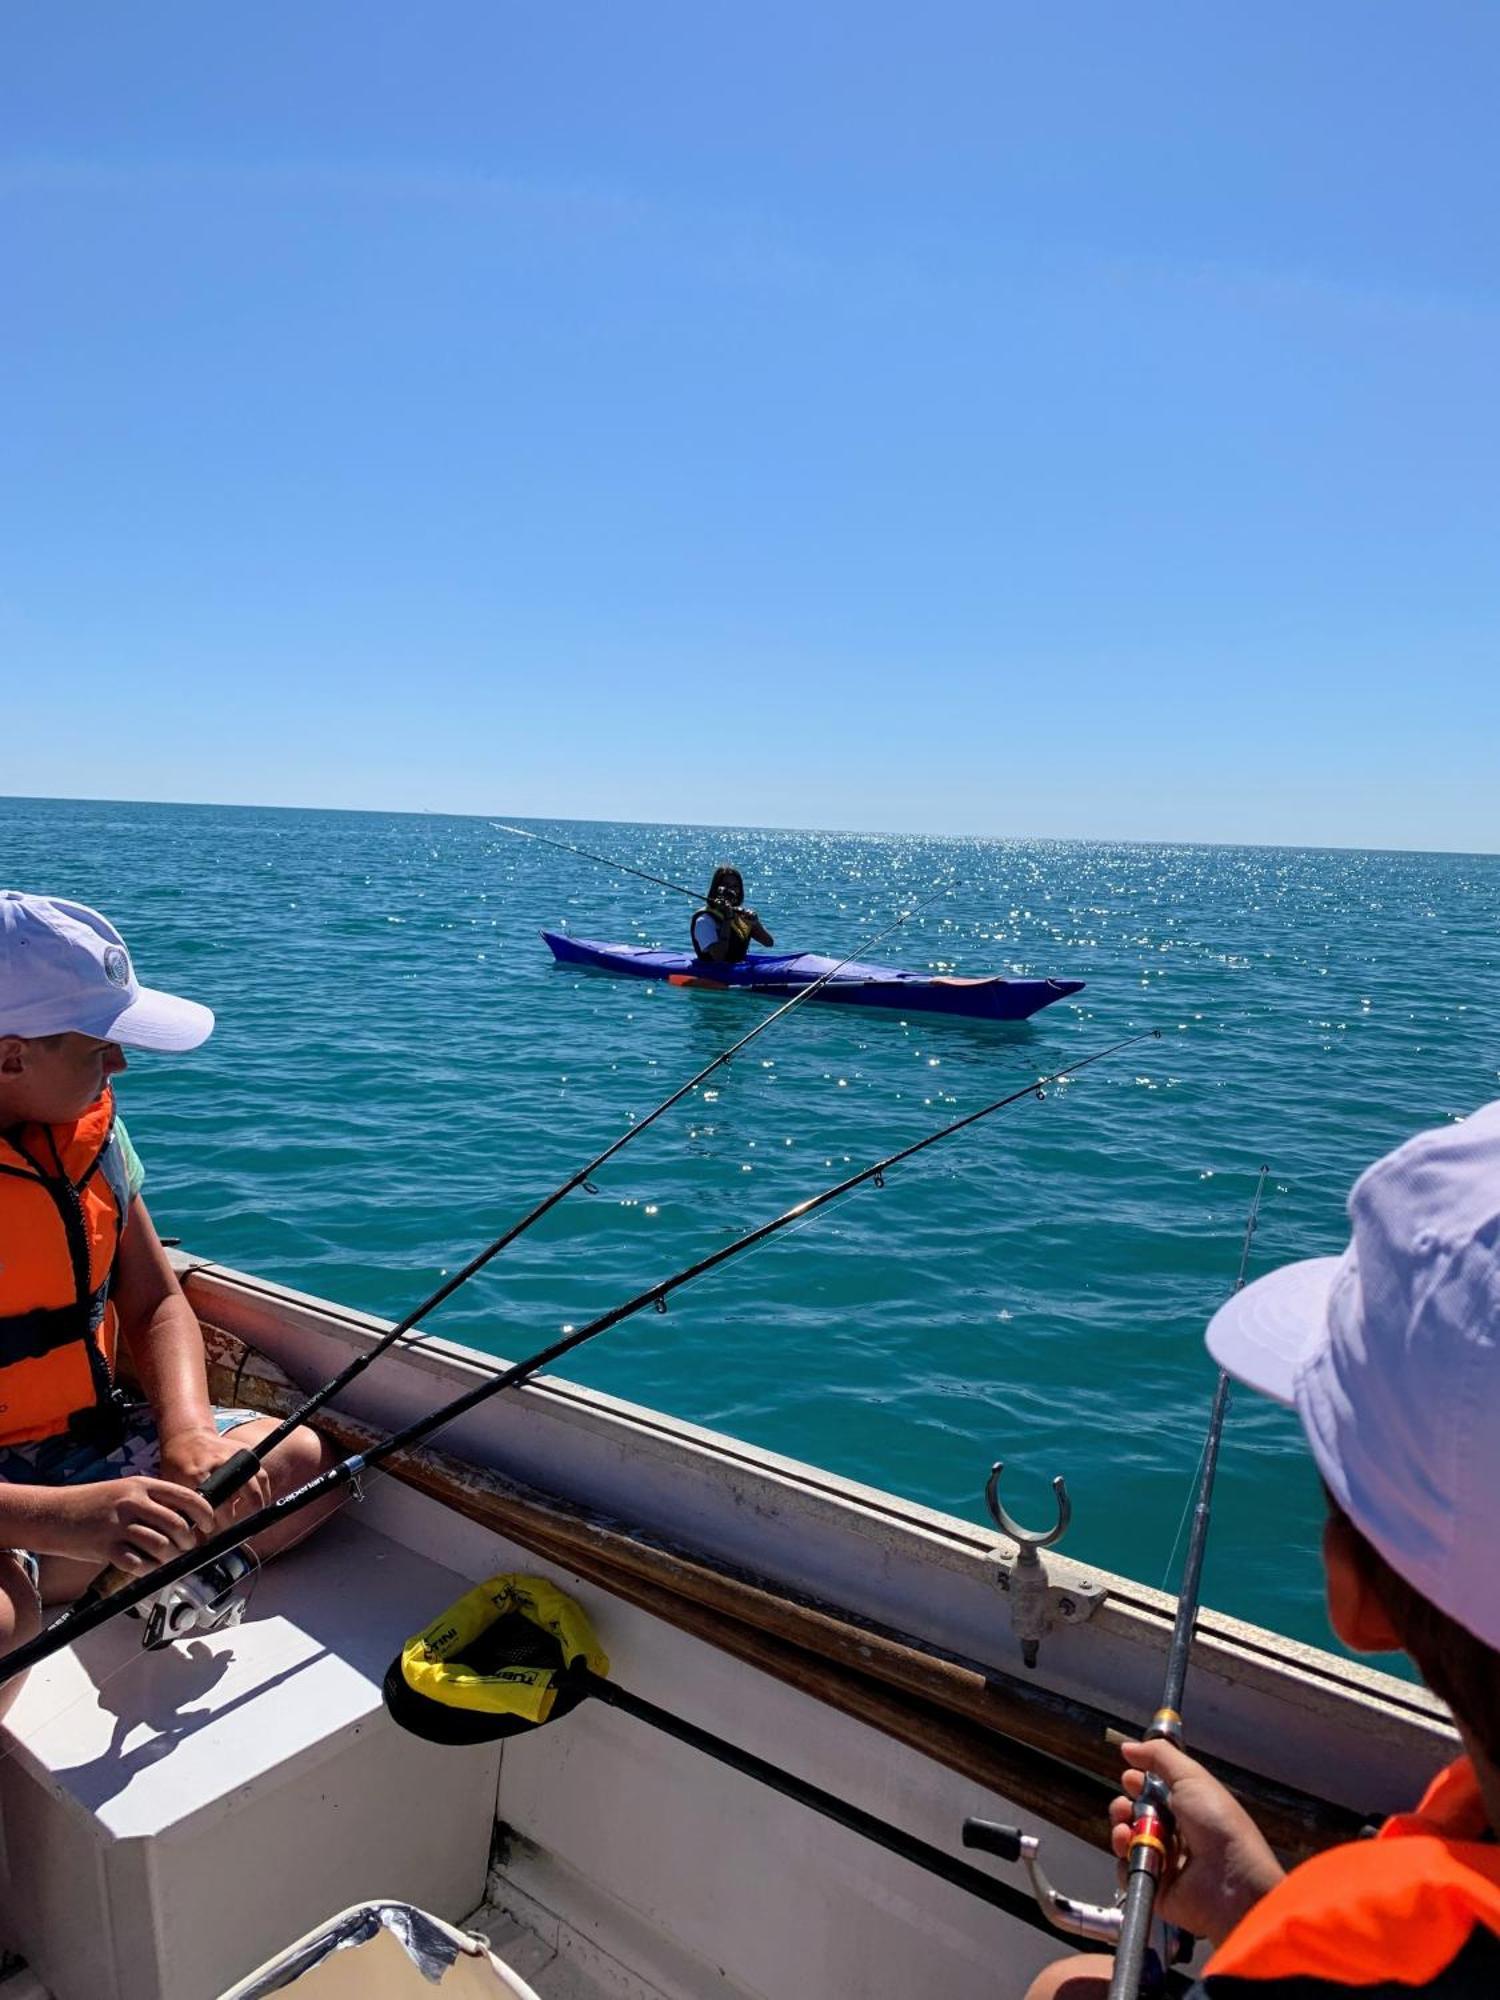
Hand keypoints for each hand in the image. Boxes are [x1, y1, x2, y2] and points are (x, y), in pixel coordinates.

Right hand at [36, 1477, 216, 1572]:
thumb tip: (184, 1520)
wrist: (52, 1513)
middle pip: (177, 1525)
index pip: (186, 1496)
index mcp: (142, 1485)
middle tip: (186, 1548)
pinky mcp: (106, 1547)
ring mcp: (118, 1525)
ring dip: (169, 1557)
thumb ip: (152, 1502)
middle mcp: (132, 1502)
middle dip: (188, 1541)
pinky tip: (145, 1566)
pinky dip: (147, 1569)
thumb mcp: (125, 1491)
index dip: (204, 1513)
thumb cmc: (92, 1504)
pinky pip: (138, 1563)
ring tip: (166, 1559)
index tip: (209, 1525)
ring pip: (161, 1546)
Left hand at [157, 1424, 272, 1524]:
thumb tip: (189, 1541)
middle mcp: (216, 1463)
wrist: (187, 1435)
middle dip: (233, 1521)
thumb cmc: (176, 1464)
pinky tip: (257, 1506)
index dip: (213, 1525)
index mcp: (193, 1473)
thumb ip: (179, 1510)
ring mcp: (234, 1456)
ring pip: (254, 1488)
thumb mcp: (171, 1486)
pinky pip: (262, 1478)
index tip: (211, 1535)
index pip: (209, 1507)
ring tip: (248, 1522)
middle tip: (229, 1532)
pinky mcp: (246, 1452)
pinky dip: (263, 1494)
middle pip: (234, 1500)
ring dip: (254, 1509)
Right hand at [1110, 1739, 1284, 1947]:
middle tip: (1126, 1804)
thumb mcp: (1192, 1777)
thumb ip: (1159, 1756)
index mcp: (1189, 1808)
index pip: (1153, 1792)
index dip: (1138, 1782)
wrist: (1233, 1881)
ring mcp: (1166, 1862)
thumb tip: (1130, 1747)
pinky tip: (1130, 1846)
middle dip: (1124, 1805)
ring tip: (1126, 1826)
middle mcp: (1177, 1835)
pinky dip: (1125, 1858)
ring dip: (1121, 1828)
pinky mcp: (1156, 1888)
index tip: (1130, 1776)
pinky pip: (1128, 1871)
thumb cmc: (1220, 1826)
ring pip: (1128, 1841)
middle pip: (1136, 1815)